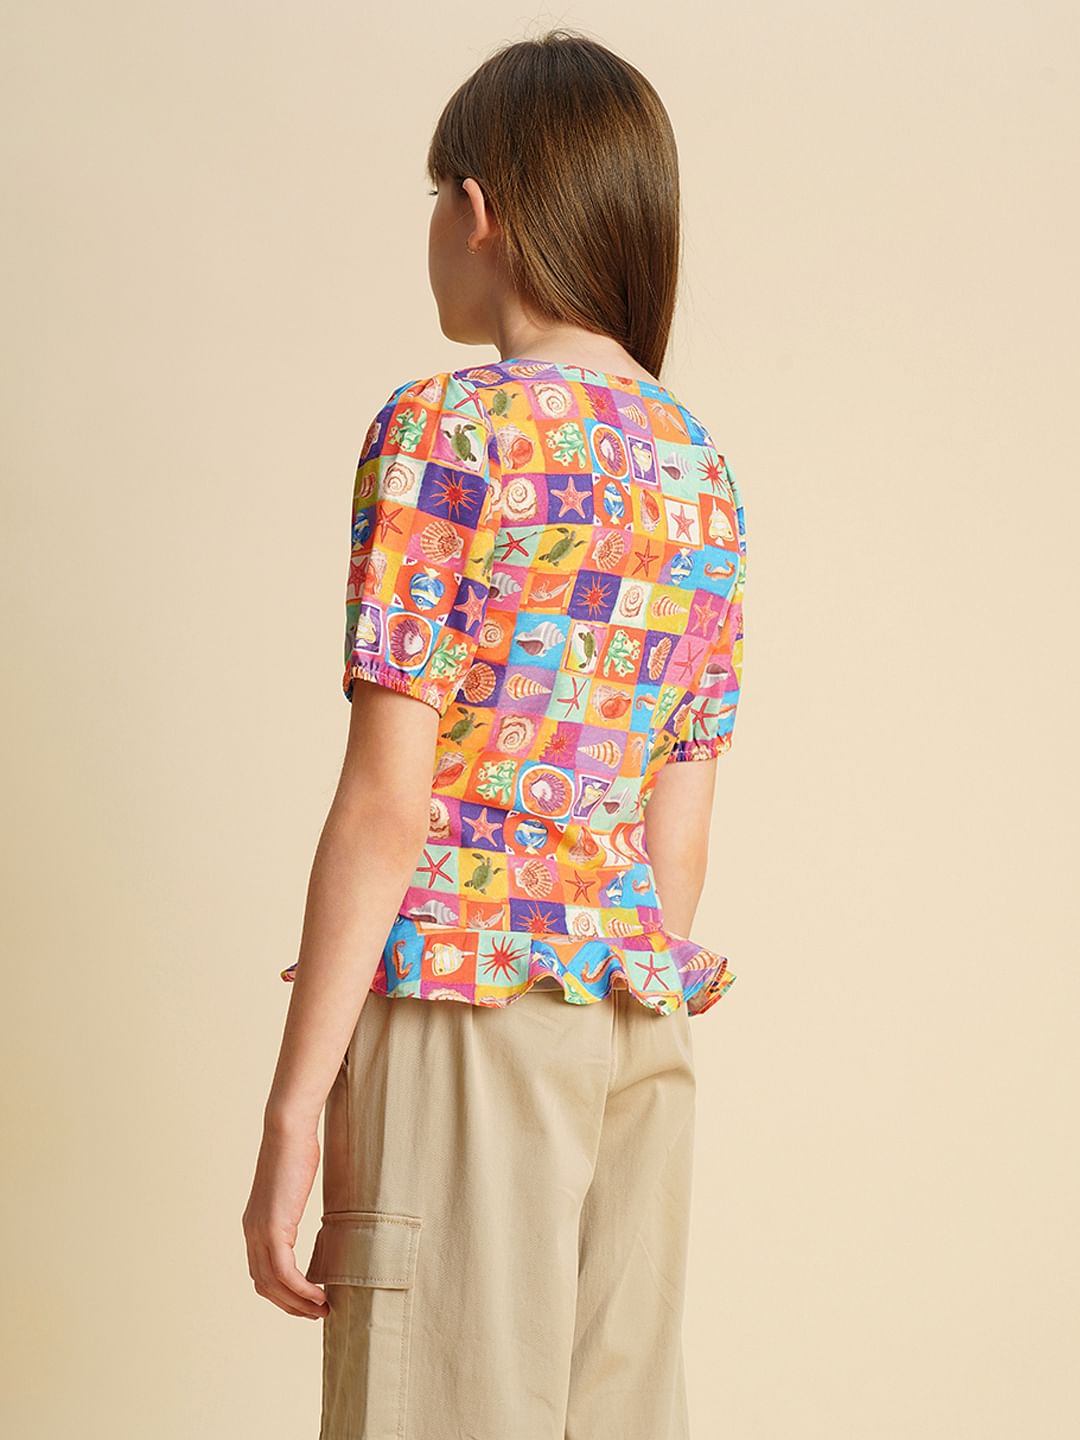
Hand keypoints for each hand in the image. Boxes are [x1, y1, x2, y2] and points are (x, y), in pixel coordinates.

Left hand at [242, 1122, 328, 1318]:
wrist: (288, 1130)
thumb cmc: (296, 1150)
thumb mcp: (291, 1186)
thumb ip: (291, 1206)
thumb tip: (304, 1213)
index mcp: (254, 1225)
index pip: (262, 1273)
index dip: (282, 1293)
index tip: (306, 1300)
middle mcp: (252, 1233)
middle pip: (265, 1286)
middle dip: (290, 1305)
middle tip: (316, 1312)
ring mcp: (260, 1232)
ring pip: (273, 1285)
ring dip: (298, 1303)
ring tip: (322, 1309)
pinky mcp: (273, 1228)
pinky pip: (285, 1272)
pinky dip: (301, 1289)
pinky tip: (319, 1294)